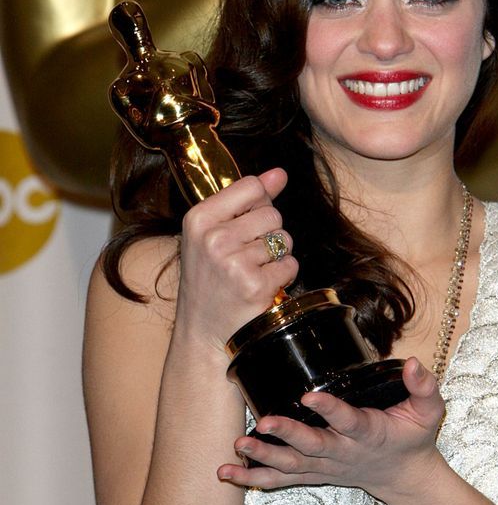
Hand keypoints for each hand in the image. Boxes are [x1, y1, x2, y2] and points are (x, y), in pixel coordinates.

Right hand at [174, 167, 298, 352]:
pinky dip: (283, 276)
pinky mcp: (255, 285)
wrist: (203, 331)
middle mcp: (214, 239)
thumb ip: (246, 200)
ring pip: (284, 240)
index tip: (246, 225)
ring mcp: (234, 263)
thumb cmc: (210, 280)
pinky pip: (290, 265)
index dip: (258, 204)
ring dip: (277, 257)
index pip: (251, 187)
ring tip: (253, 271)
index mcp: (199, 219)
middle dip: (269, 234)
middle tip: (247, 257)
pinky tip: (262, 286)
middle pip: (272, 214)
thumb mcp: (214, 234)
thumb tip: (278, 174)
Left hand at [218, 358, 447, 504]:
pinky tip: (227, 473)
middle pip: (313, 447)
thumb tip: (413, 363)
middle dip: (287, 436)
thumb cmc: (413, 438)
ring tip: (238, 446)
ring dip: (264, 458)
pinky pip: (282, 479)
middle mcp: (344, 453)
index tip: (309, 395)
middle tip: (262, 425)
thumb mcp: (429, 412)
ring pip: (292, 465)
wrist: (404, 476)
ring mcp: (327, 467)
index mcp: (369, 433)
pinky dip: (254, 478)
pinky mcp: (314, 474)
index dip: (330, 409)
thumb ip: (424, 387)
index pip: (348, 420)